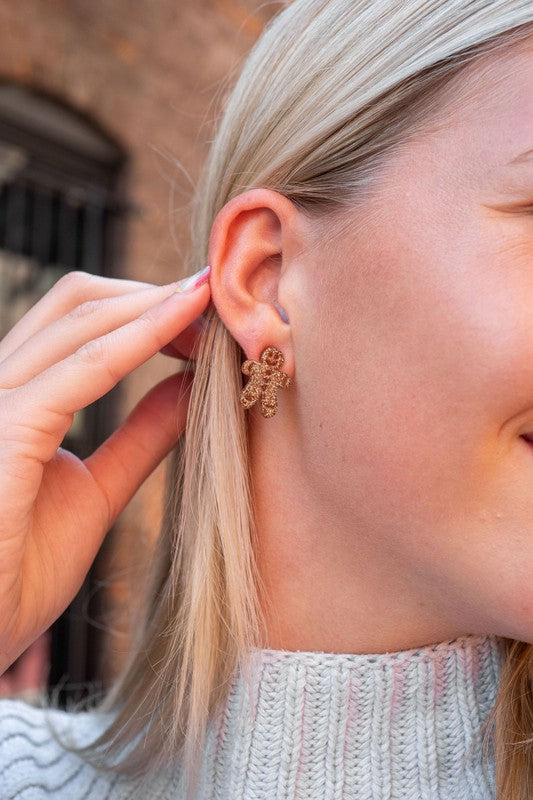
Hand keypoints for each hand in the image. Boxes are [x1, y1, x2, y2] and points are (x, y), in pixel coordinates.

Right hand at [0, 270, 209, 673]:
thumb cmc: (17, 574)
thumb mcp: (97, 493)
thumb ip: (139, 438)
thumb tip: (187, 387)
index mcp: (16, 398)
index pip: (80, 320)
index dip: (148, 306)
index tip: (210, 309)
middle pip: (79, 299)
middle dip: (154, 293)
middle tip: (220, 303)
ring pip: (82, 317)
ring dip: (157, 305)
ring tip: (216, 304)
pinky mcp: (5, 430)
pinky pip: (81, 369)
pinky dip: (139, 338)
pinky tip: (187, 323)